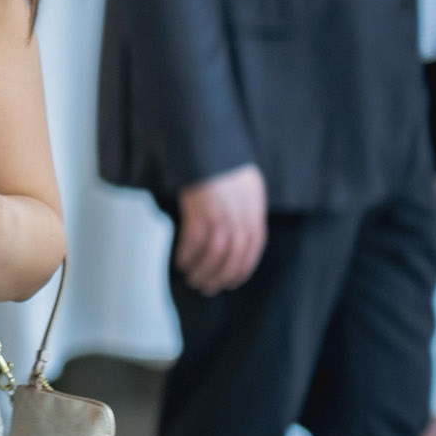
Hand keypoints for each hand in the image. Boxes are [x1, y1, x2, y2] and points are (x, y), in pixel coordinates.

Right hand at [176, 164, 267, 294]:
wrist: (208, 147)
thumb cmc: (226, 165)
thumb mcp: (249, 189)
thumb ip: (249, 213)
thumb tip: (243, 237)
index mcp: (254, 213)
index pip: (252, 251)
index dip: (242, 270)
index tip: (231, 282)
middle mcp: (239, 218)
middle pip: (232, 257)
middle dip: (219, 277)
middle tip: (207, 287)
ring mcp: (219, 216)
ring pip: (213, 254)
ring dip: (202, 271)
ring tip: (193, 279)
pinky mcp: (199, 212)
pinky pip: (193, 242)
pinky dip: (187, 255)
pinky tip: (181, 262)